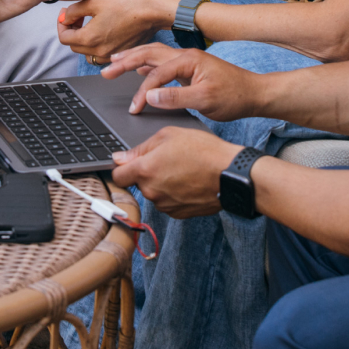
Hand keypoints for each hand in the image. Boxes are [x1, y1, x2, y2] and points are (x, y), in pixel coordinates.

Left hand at [57, 0, 175, 58]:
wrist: (150, 13)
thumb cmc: (125, 5)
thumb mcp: (94, 2)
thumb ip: (74, 11)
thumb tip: (64, 18)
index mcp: (89, 38)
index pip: (64, 38)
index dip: (61, 25)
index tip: (65, 16)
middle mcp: (98, 51)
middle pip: (74, 46)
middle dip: (72, 31)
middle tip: (78, 17)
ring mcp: (110, 55)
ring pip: (86, 52)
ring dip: (83, 40)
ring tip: (90, 25)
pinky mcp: (119, 55)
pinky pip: (100, 55)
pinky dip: (95, 46)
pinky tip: (102, 33)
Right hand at [102, 44, 262, 122]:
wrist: (255, 93)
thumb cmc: (234, 96)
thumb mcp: (205, 100)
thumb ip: (176, 98)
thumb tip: (151, 97)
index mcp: (188, 60)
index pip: (156, 74)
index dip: (142, 92)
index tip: (134, 109)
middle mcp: (185, 55)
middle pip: (148, 54)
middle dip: (125, 61)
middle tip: (105, 70)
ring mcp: (187, 60)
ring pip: (154, 54)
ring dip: (133, 58)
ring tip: (114, 62)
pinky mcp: (189, 68)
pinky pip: (161, 61)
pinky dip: (146, 63)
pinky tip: (139, 69)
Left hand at [110, 127, 242, 217]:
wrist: (230, 175)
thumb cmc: (204, 151)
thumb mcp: (170, 135)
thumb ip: (141, 147)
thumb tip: (120, 157)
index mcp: (145, 170)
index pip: (118, 176)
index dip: (122, 168)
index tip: (128, 164)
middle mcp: (152, 191)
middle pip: (139, 183)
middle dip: (148, 173)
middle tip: (167, 160)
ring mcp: (165, 205)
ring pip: (154, 194)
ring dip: (162, 184)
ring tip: (182, 170)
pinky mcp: (179, 214)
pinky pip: (168, 203)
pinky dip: (174, 194)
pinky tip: (189, 182)